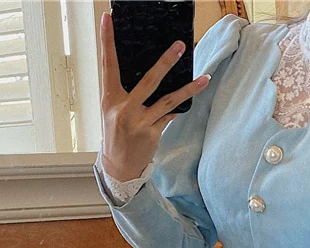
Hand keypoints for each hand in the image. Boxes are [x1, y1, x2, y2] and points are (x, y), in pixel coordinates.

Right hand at [99, 11, 211, 181]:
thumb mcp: (112, 110)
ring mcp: (140, 122)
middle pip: (148, 80)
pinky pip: (170, 115)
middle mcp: (124, 109)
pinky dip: (180, 106)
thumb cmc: (116, 133)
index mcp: (109, 98)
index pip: (108, 64)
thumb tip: (148, 70)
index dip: (106, 41)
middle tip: (179, 46)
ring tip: (203, 78)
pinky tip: (192, 94)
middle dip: (165, 62)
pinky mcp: (153, 133)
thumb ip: (124, 91)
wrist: (119, 166)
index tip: (107, 19)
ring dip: (188, 89)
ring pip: (168, 100)